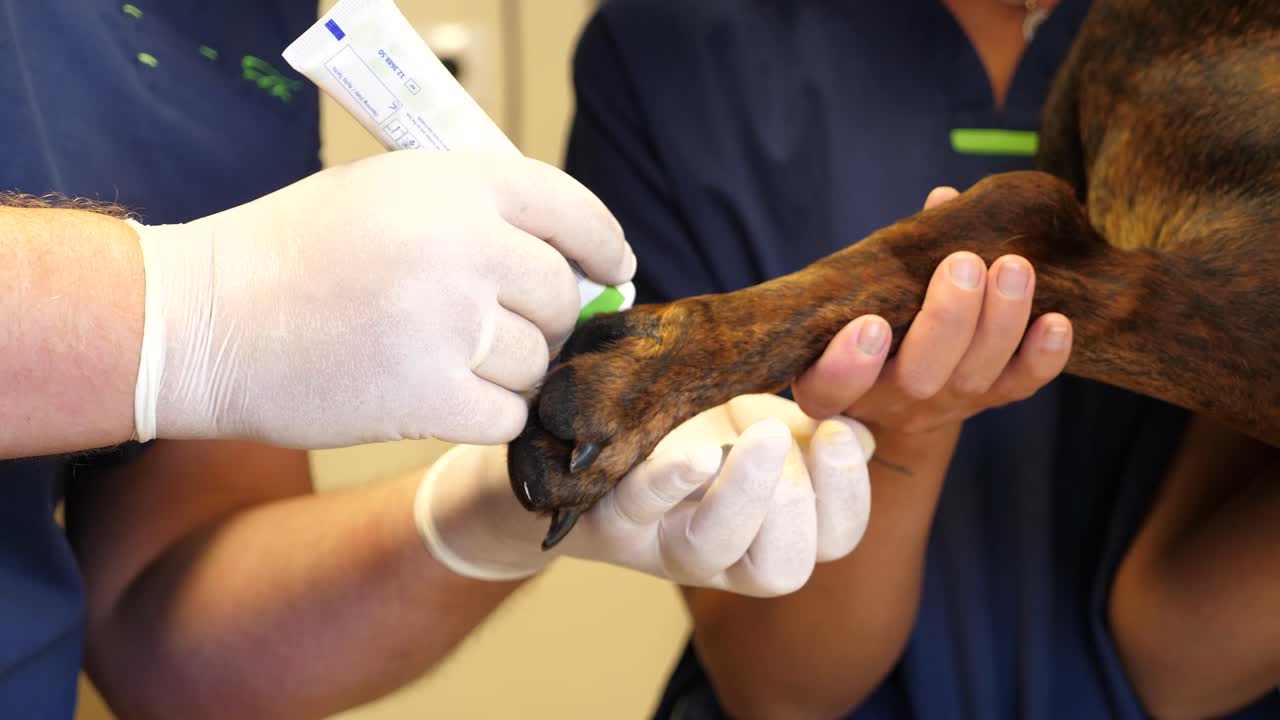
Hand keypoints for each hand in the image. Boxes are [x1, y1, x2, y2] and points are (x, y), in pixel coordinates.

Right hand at [129, 151, 634, 447]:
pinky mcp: (429, 395)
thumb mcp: (388, 192)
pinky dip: (485, 416)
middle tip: (501, 330)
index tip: (614, 271)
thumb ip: (479, 215)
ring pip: (537, 364)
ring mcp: (448, 322)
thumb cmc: (295, 252)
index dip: (603, 246)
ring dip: (508, 372)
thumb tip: (574, 263)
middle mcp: (463, 245)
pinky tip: (441, 398)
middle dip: (544, 321)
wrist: (202, 321)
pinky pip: (508, 416)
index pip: (573, 209)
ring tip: (444, 360)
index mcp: (456, 184)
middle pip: (561, 298)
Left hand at [415, 394, 874, 596]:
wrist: (575, 441)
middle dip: (805, 506)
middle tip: (800, 437)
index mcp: (767, 526)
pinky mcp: (602, 516)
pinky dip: (667, 483)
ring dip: (744, 495)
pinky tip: (693, 453)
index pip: (833, 539)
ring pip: (711, 551)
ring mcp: (656, 541)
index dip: (849, 496)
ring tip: (758, 436)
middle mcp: (718, 551)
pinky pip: (637, 509)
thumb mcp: (751, 413)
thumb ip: (809, 414)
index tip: (843, 432)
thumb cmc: (680, 424)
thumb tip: (861, 428)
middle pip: (781, 567)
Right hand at [792, 187, 1073, 435]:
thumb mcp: (859, 298)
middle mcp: (888, 399)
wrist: (900, 395)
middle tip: (964, 265)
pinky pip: (1017, 388)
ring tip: (1015, 268)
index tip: (870, 324)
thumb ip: (894, 256)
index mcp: (836, 379)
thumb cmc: (872, 326)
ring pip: (973, 377)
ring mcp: (940, 404)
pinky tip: (1057, 322)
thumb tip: (944, 199)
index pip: (832, 388)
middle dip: (946, 320)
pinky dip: (1042, 358)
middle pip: (918, 377)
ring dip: (1000, 323)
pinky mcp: (984, 402)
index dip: (848, 366)